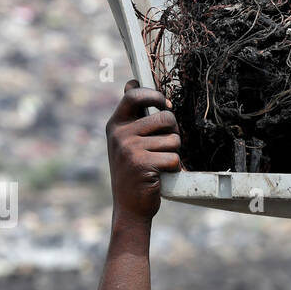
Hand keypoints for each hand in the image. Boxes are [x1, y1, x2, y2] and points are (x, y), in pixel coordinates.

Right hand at [106, 80, 181, 219]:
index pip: (134, 96)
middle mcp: (120, 134)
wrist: (129, 207)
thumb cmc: (134, 171)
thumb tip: (132, 81)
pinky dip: (174, 169)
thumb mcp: (126, 140)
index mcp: (116, 124)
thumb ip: (132, 116)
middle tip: (166, 146)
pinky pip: (173, 158)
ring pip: (173, 140)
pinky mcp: (142, 164)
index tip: (165, 104)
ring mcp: (129, 149)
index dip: (154, 95)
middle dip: (174, 131)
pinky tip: (161, 175)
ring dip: (174, 153)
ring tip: (160, 164)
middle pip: (165, 117)